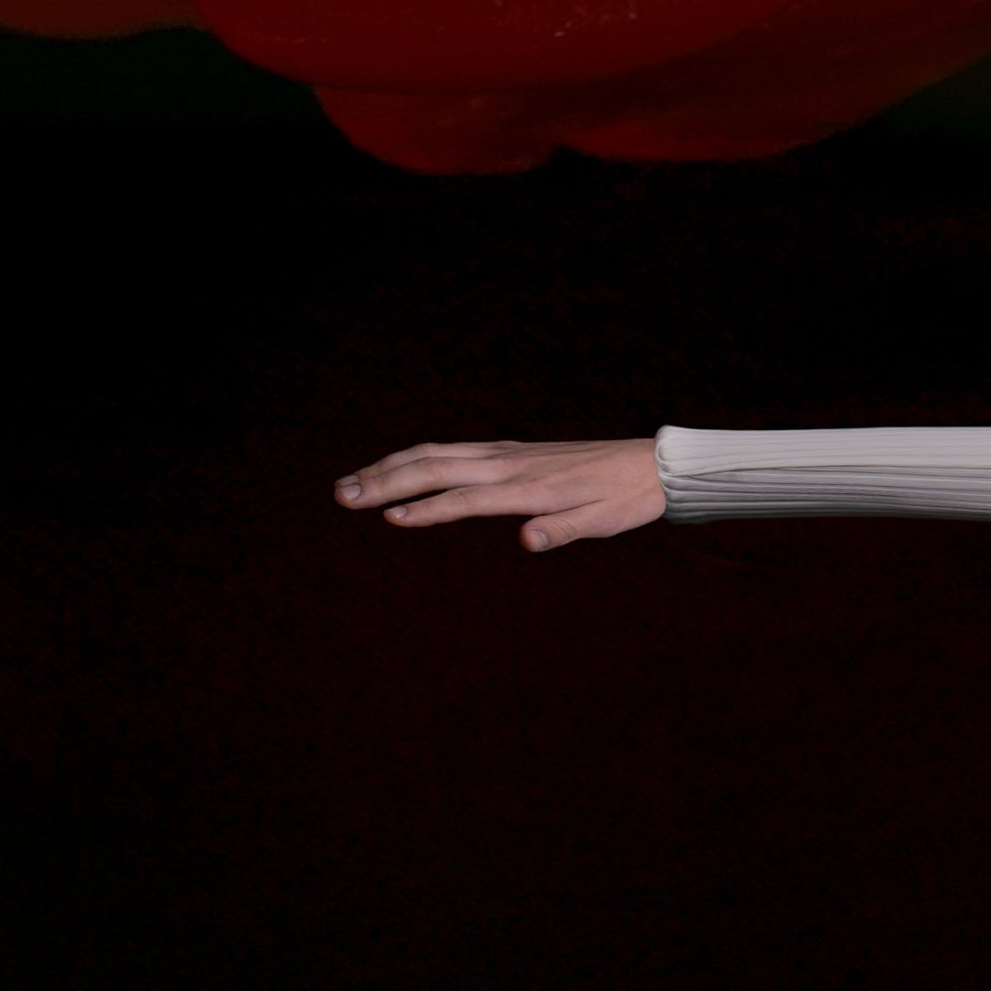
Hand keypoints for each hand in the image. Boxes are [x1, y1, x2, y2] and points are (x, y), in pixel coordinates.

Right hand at [335, 438, 666, 551]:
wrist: (649, 464)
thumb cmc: (623, 499)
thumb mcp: (601, 522)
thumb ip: (562, 530)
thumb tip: (528, 540)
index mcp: (528, 485)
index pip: (464, 498)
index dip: (425, 509)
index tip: (385, 517)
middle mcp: (511, 463)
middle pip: (436, 465)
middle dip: (387, 479)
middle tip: (341, 494)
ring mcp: (508, 453)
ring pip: (439, 452)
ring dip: (393, 465)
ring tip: (351, 482)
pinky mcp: (511, 451)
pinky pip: (454, 450)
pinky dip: (418, 457)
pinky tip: (400, 467)